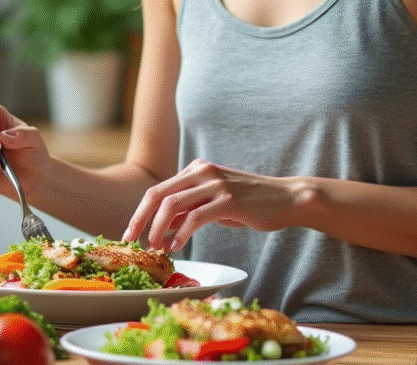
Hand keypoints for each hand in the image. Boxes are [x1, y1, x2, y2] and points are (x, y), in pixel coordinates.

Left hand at [122, 159, 299, 251]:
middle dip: (140, 220)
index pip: (157, 190)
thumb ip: (189, 210)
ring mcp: (215, 184)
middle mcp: (202, 172)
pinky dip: (181, 234)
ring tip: (156, 247)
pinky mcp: (228, 200)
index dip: (139, 213)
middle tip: (133, 242)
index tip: (130, 233)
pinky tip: (178, 247)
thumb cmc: (250, 204)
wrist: (286, 198)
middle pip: (158, 195)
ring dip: (158, 229)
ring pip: (172, 205)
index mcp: (196, 170)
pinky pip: (195, 217)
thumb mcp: (215, 203)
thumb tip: (163, 228)